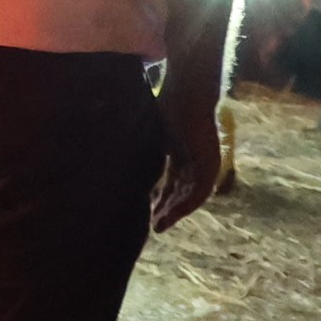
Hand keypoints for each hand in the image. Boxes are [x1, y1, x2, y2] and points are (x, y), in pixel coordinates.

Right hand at [152, 86, 224, 230]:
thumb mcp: (152, 129)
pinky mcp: (210, 164)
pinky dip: (186, 204)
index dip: (160, 199)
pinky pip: (200, 192)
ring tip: (160, 225)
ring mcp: (205, 164)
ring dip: (176, 212)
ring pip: (191, 196)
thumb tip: (110, 145)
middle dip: (167, 210)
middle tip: (154, 227)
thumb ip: (142, 143)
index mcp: (181, 154)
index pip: (172, 183)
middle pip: (181, 193)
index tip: (148, 213)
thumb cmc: (169, 103)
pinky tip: (173, 213)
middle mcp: (194, 162)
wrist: (189, 93)